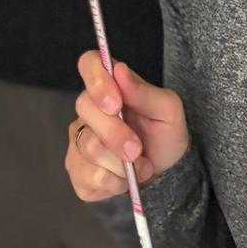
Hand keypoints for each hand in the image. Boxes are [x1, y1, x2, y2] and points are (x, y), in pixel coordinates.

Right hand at [66, 51, 189, 202]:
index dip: (97, 80)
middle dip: (116, 134)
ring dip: (121, 163)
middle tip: (137, 148)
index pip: (89, 64)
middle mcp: (88, 110)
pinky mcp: (78, 172)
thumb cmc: (165, 134)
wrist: (166, 173)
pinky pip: (88, 178)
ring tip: (140, 165)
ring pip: (88, 147)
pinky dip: (113, 183)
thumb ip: (145, 92)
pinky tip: (124, 179)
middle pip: (86, 109)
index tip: (115, 103)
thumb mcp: (168, 111)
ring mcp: (79, 140)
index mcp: (110, 85)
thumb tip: (120, 70)